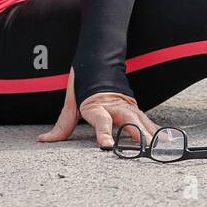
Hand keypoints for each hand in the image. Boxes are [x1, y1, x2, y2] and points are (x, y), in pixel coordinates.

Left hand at [37, 67, 158, 148]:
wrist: (99, 59)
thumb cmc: (83, 81)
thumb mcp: (71, 102)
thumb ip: (62, 124)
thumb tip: (43, 140)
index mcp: (95, 104)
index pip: (100, 120)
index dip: (103, 133)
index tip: (107, 146)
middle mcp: (114, 105)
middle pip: (128, 120)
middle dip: (138, 134)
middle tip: (147, 147)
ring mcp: (126, 105)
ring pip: (140, 118)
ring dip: (151, 131)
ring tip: (162, 144)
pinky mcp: (133, 106)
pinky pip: (144, 118)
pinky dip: (154, 128)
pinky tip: (164, 137)